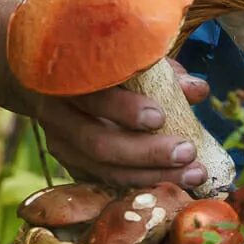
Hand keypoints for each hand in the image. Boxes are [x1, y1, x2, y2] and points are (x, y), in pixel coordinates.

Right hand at [30, 63, 213, 189]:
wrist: (45, 78)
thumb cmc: (96, 63)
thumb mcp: (123, 58)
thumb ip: (160, 71)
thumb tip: (198, 89)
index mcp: (68, 78)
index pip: (93, 97)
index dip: (123, 110)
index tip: (159, 117)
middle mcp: (57, 114)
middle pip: (98, 143)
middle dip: (146, 152)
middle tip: (187, 153)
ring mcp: (59, 143)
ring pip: (102, 169)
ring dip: (150, 175)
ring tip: (191, 174)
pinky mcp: (68, 164)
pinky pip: (103, 181)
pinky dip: (137, 185)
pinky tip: (170, 186)